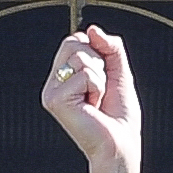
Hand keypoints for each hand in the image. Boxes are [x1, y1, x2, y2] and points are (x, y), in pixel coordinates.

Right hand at [40, 26, 141, 172]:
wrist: (121, 143)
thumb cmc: (119, 115)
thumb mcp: (119, 72)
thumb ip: (110, 47)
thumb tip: (92, 29)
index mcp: (64, 75)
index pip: (75, 40)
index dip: (97, 52)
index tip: (102, 77)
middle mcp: (54, 83)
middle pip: (74, 43)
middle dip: (98, 63)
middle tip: (99, 90)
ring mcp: (52, 91)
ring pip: (81, 57)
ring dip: (100, 78)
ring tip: (97, 100)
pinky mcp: (56, 99)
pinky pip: (85, 74)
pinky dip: (97, 88)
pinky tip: (93, 107)